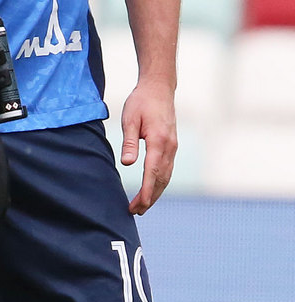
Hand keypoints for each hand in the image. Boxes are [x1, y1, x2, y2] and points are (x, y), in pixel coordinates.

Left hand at [120, 80, 176, 213]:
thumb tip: (128, 164)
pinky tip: (151, 190)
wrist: (159, 89)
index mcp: (158, 141)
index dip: (145, 191)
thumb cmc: (141, 102)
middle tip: (135, 212)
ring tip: (142, 206)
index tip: (138, 205)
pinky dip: (159, 183)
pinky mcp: (171, 146)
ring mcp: (173, 147)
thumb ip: (129, 142)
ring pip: (166, 176)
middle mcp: (170, 147)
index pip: (152, 173)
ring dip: (155, 193)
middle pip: (161, 179)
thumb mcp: (129, 120)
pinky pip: (167, 169)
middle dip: (149, 198)